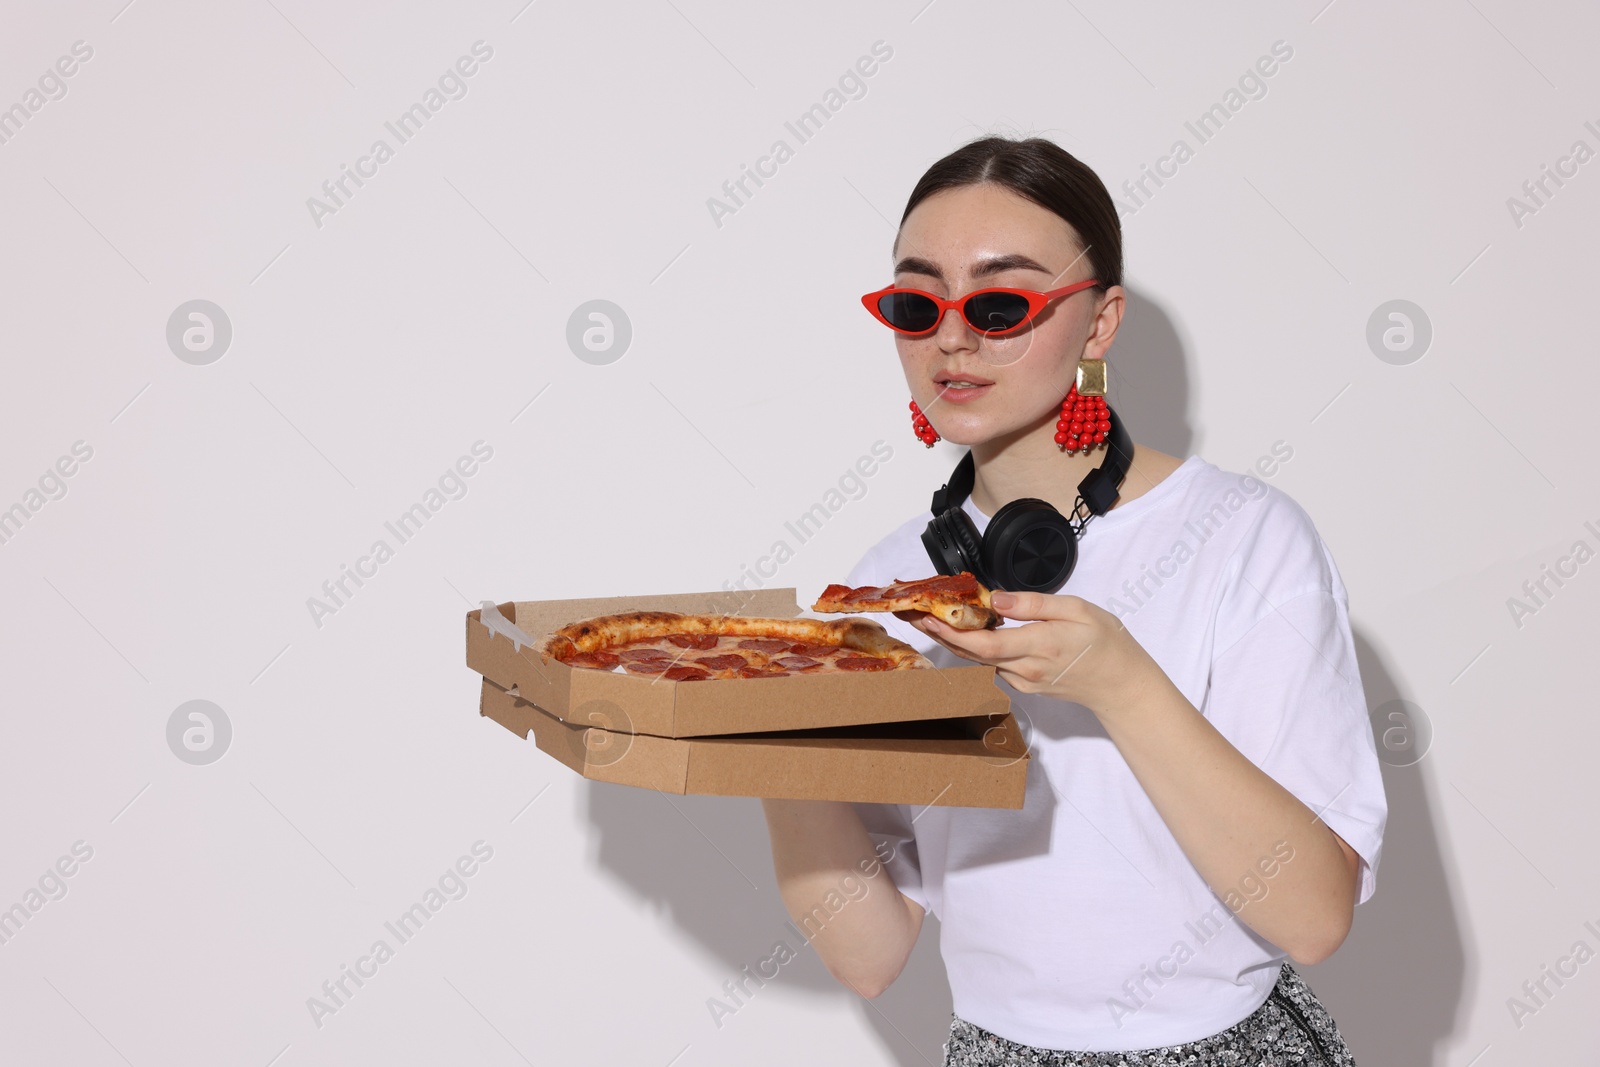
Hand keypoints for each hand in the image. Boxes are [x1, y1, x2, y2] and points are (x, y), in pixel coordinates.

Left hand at [897, 589, 1160, 714]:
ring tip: (933, 616)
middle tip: (915, 612)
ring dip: (955, 640)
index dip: (951, 631)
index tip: (927, 615)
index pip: (983, 643)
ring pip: (980, 660)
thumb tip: (997, 598)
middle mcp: (1025, 670)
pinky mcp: (1025, 686)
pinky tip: (967, 631)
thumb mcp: (1076, 609)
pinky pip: (993, 665)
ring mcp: (1024, 682)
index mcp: (1038, 647)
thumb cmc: (1105, 642)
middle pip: (972, 653)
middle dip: (941, 633)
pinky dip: (976, 648)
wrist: (1121, 684)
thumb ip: (1033, 604)